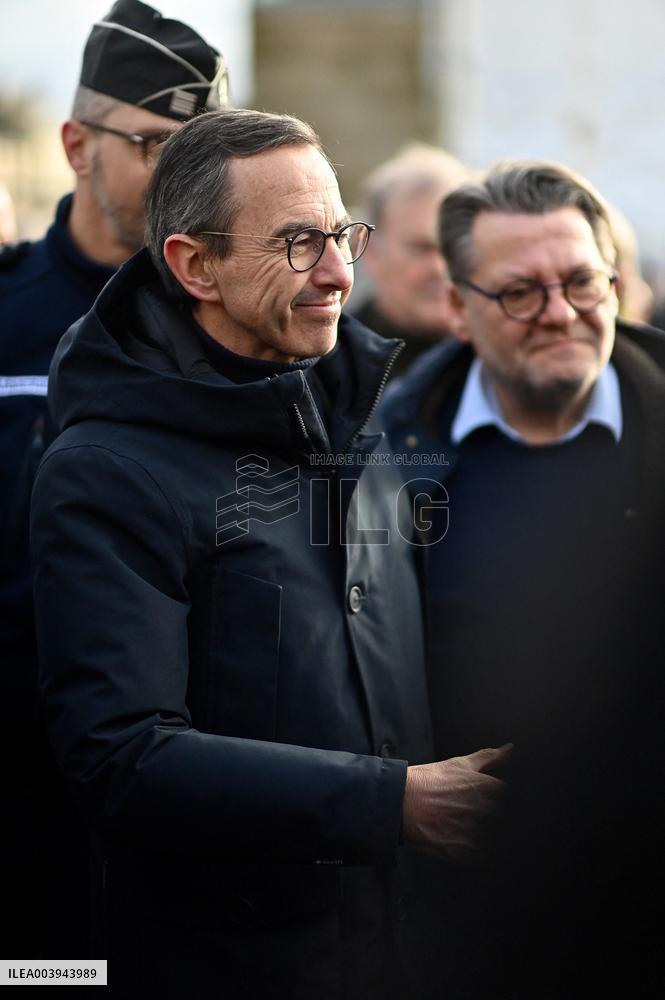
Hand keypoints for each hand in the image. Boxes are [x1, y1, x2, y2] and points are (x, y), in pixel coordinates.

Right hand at [402, 744, 512, 863]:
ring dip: (487, 838)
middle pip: (503, 821)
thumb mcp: (459, 764)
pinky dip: (477, 856)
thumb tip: (510, 748)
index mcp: (487, 787)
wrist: (397, 800)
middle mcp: (482, 809)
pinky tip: (466, 846)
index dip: (505, 803)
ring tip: (468, 831)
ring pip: (493, 841)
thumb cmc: (427, 780)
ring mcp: (471, 831)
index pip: (511, 799)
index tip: (496, 806)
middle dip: (496, 821)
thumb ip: (488, 757)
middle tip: (474, 818)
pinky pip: (479, 859)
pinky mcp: (459, 851)